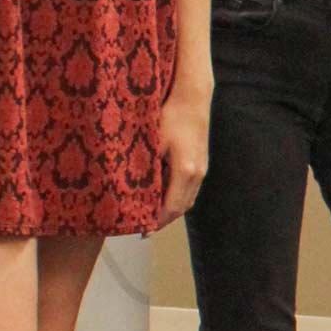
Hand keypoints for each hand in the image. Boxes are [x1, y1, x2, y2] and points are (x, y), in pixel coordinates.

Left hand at [155, 79, 211, 227]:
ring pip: (188, 200)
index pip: (171, 207)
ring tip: (153, 217)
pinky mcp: (202, 163)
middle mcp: (197, 174)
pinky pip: (190, 190)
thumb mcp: (153, 143)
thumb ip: (145, 168)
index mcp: (185, 171)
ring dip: (172, 211)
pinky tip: (165, 198)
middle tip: (144, 229)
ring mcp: (202, 169)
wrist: (192, 98)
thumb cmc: (170, 117)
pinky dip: (178, 199)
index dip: (156, 222)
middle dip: (164, 221)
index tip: (141, 232)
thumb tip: (128, 190)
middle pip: (182, 207)